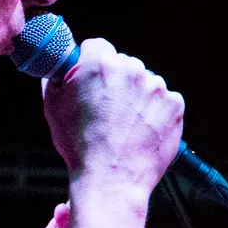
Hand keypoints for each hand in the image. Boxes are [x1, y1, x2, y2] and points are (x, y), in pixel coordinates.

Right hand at [43, 39, 184, 199]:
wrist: (111, 180)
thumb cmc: (80, 148)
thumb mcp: (53, 109)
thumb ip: (55, 79)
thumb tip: (58, 68)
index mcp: (99, 64)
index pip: (97, 47)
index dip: (91, 65)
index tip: (92, 81)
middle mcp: (131, 69)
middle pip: (123, 65)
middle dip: (116, 83)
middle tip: (107, 111)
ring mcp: (156, 86)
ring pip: (145, 83)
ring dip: (137, 98)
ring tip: (125, 126)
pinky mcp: (174, 105)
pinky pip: (164, 102)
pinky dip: (155, 114)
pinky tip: (141, 131)